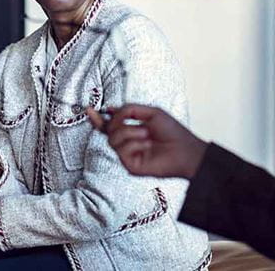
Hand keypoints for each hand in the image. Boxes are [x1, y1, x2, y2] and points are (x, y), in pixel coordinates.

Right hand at [87, 104, 206, 178]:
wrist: (185, 149)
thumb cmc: (173, 132)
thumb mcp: (151, 112)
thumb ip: (130, 109)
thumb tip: (111, 110)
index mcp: (131, 130)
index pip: (110, 125)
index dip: (98, 118)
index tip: (89, 109)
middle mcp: (127, 143)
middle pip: (108, 130)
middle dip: (119, 122)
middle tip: (134, 121)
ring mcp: (128, 155)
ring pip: (112, 139)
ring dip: (130, 132)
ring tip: (146, 134)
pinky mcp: (130, 165)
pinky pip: (121, 150)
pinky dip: (134, 143)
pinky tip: (147, 145)